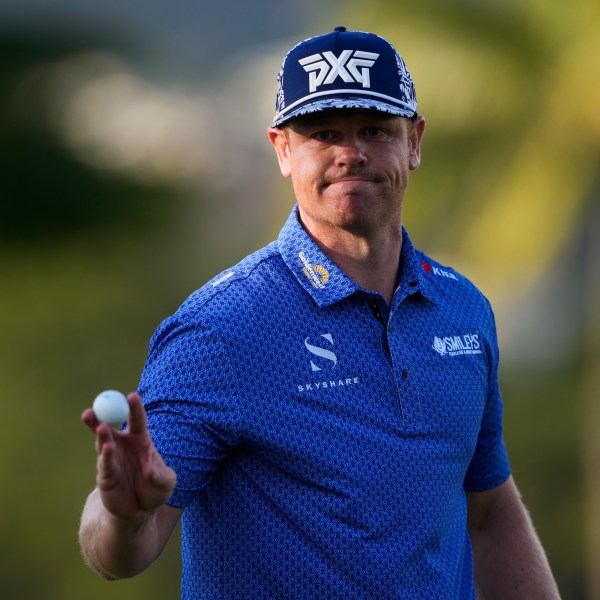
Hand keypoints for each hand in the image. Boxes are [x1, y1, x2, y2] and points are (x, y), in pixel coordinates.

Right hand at [82, 393, 176, 521]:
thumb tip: (149, 469)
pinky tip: (107, 450)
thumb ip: (161, 476)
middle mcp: (122, 447)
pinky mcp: (105, 476)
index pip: (137, 420)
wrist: (139, 512)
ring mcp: (111, 460)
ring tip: (103, 429)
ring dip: (102, 436)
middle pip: (109, 427)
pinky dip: (107, 458)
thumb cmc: (155, 489)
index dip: (134, 408)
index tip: (131, 395)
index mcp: (140, 440)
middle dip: (100, 418)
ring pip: (103, 443)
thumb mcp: (166, 483)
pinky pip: (104, 464)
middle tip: (92, 410)